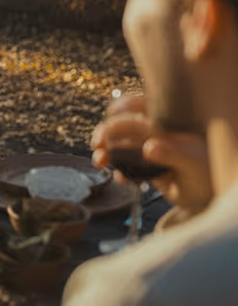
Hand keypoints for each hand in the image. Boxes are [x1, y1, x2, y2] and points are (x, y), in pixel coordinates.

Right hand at [91, 93, 211, 214]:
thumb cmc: (209, 176)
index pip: (142, 105)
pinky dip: (119, 170)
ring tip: (99, 162)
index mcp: (170, 122)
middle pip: (125, 124)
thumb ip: (174, 153)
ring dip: (107, 152)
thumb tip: (149, 147)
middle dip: (107, 133)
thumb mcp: (194, 162)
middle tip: (98, 144)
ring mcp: (150, 149)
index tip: (110, 116)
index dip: (123, 107)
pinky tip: (120, 179)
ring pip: (121, 144)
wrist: (210, 201)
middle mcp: (157, 132)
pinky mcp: (146, 167)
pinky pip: (126, 165)